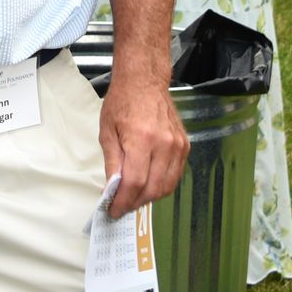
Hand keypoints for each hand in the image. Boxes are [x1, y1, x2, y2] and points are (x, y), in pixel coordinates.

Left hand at [99, 71, 188, 215]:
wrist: (144, 82)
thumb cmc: (123, 102)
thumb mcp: (107, 132)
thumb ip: (111, 163)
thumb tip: (111, 190)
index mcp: (141, 139)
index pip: (135, 182)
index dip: (123, 201)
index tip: (113, 210)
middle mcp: (164, 144)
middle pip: (152, 189)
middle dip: (135, 203)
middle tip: (121, 206)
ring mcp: (177, 146)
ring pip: (166, 186)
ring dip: (149, 197)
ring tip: (133, 197)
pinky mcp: (184, 146)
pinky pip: (175, 175)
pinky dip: (161, 186)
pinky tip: (148, 185)